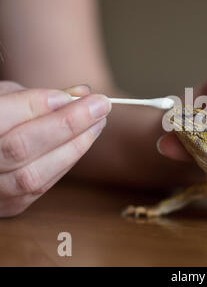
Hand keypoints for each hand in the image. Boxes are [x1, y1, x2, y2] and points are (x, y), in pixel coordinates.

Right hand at [0, 82, 110, 216]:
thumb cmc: (0, 118)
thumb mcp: (6, 98)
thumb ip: (36, 96)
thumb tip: (81, 94)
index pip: (2, 117)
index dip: (38, 104)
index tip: (73, 94)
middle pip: (21, 147)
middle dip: (68, 124)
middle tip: (101, 105)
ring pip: (33, 174)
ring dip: (74, 146)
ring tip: (98, 122)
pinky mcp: (9, 206)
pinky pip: (42, 187)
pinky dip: (67, 161)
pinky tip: (85, 140)